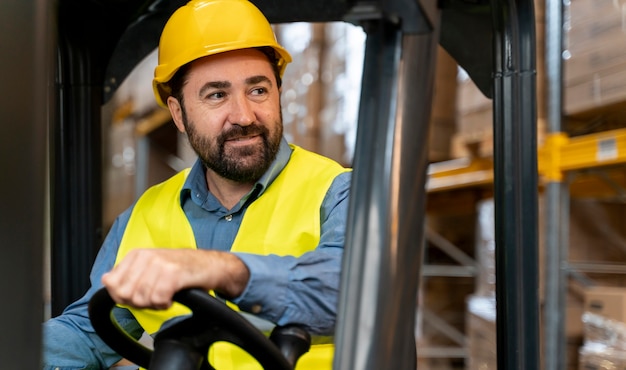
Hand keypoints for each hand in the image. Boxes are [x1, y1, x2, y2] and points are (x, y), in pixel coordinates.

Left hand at [101, 249, 249, 309]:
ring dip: (154, 304)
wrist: (211, 265)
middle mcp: (146, 256)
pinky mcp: (173, 274)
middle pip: (125, 294)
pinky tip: (172, 297)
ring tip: (166, 295)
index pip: (112, 283)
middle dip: (139, 302)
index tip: (140, 294)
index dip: (123, 297)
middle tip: (155, 297)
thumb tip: (105, 280)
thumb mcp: (150, 267)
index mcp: (136, 254)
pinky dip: (165, 304)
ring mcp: (160, 264)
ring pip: (141, 299)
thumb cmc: (181, 269)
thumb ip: (127, 274)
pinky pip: (158, 299)